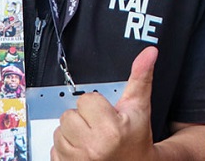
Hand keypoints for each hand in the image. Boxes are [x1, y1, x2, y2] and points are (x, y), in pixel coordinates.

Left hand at [51, 46, 157, 160]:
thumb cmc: (136, 139)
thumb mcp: (140, 108)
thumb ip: (141, 78)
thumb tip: (150, 53)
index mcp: (110, 130)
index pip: (86, 101)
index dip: (97, 106)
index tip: (107, 115)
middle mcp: (92, 147)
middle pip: (69, 116)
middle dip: (83, 119)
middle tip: (99, 127)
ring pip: (59, 132)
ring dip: (72, 134)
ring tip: (91, 139)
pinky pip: (54, 150)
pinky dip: (66, 150)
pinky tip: (83, 151)